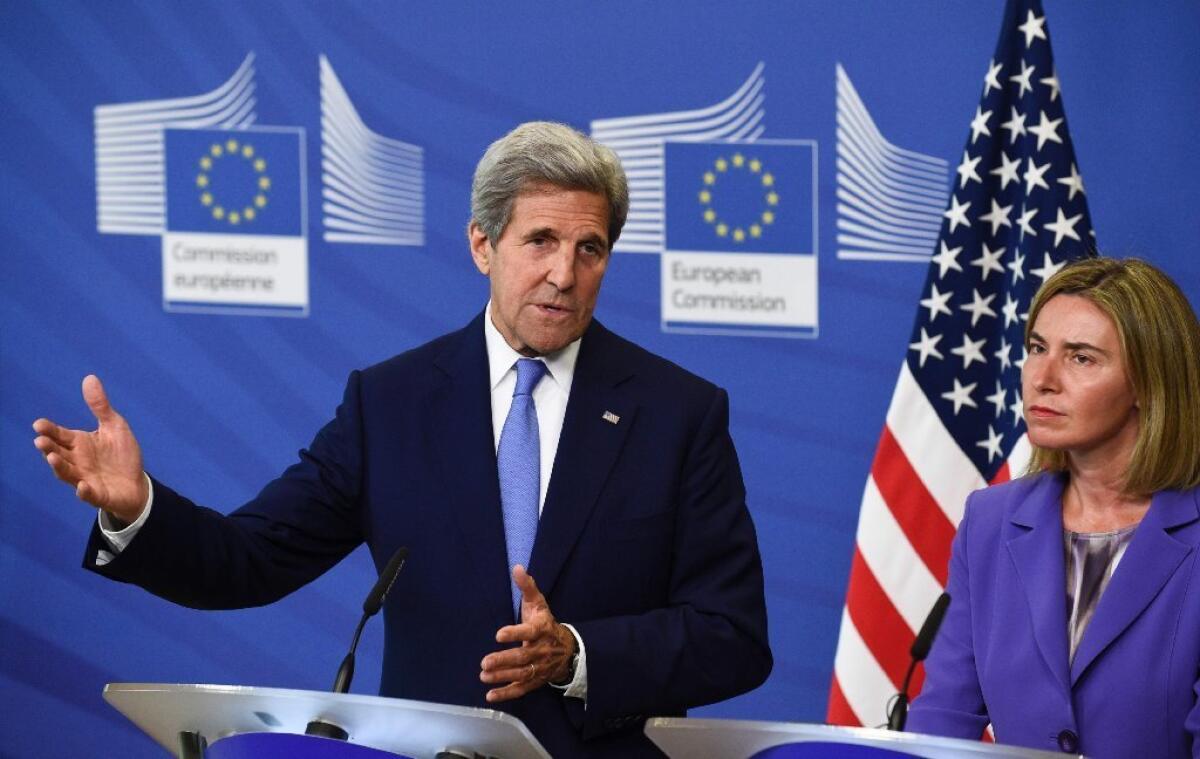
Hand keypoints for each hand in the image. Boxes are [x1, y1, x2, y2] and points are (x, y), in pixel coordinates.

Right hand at [32, 374, 148, 523]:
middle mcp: (77, 461)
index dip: (49, 430)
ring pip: (67, 474)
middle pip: (58, 453)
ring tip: (52, 457)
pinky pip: (88, 495)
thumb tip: (89, 377)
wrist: (136, 484)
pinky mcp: (97, 495)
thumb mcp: (114, 426)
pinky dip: (84, 492)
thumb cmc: (121, 454)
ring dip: (59, 467)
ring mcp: (85, 479)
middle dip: (48, 448)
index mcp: (79, 444)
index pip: (60, 435)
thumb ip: (100, 406)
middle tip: (40, 440)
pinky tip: (82, 486)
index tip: (38, 424)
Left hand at [480, 565, 576, 702]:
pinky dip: (506, 694)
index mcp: (541, 629)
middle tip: (484, 662)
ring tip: (484, 675)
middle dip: (503, 660)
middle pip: (522, 657)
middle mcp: (541, 650)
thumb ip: (527, 587)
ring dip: (502, 676)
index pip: (529, 632)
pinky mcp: (535, 680)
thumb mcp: (539, 603)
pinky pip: (521, 689)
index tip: (499, 634)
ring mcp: (538, 667)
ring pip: (521, 674)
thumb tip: (517, 567)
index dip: (515, 633)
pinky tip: (490, 695)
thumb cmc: (546, 623)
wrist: (568, 649)